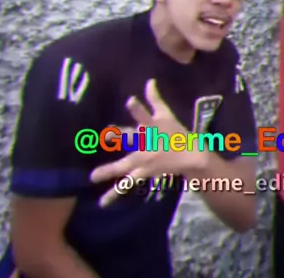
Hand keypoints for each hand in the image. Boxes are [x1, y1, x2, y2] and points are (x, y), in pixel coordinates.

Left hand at [91, 79, 208, 205]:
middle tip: (107, 134)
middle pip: (132, 139)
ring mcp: (145, 160)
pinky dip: (116, 193)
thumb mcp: (166, 114)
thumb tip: (149, 81)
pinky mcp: (144, 172)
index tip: (130, 100)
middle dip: (120, 136)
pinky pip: (128, 183)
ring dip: (111, 169)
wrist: (189, 156)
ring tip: (93, 176)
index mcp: (153, 128)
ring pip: (126, 164)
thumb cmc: (175, 132)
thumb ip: (154, 99)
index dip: (138, 109)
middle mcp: (147, 143)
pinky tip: (103, 202)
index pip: (145, 115)